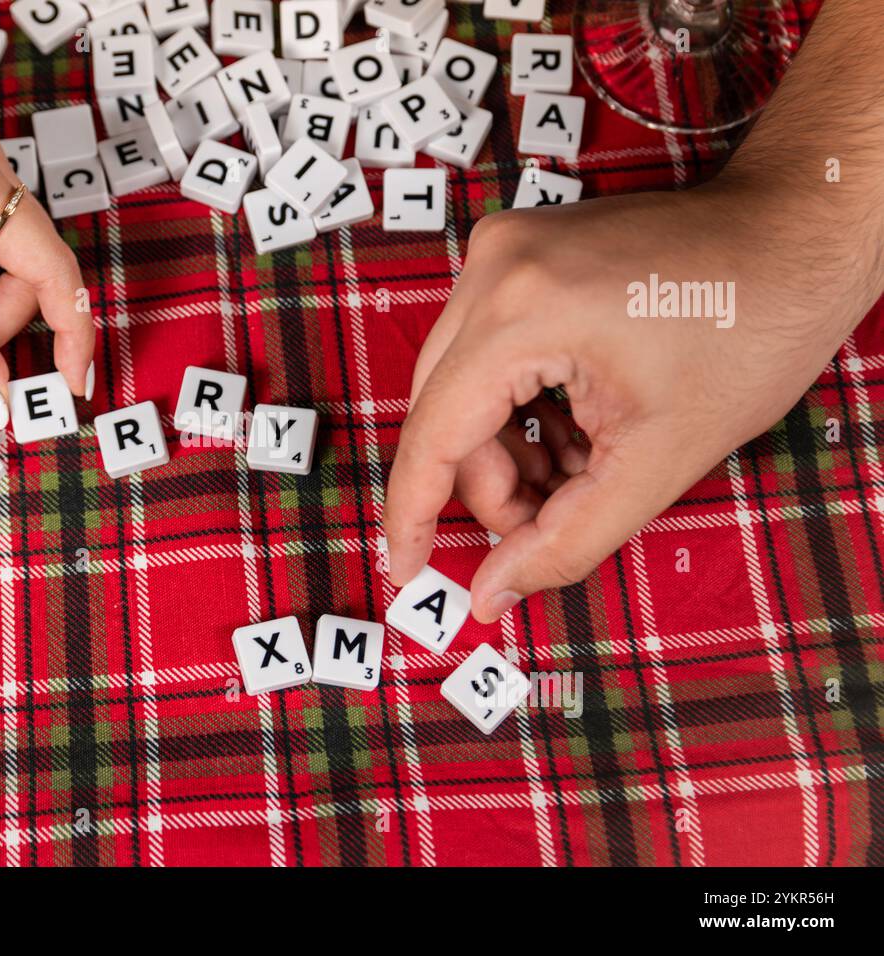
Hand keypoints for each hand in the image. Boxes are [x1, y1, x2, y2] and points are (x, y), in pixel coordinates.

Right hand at [383, 183, 871, 622]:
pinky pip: (485, 348)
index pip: (432, 435)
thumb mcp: (659, 460)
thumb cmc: (753, 330)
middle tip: (538, 527)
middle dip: (487, 484)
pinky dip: (520, 403)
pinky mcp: (519, 251)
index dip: (413, 516)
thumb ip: (564, 540)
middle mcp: (493, 268)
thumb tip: (489, 592)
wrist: (801, 232)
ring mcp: (503, 250)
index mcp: (520, 312)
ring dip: (507, 447)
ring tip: (580, 471)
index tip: (407, 571)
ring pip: (459, 384)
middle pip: (441, 412)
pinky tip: (578, 427)